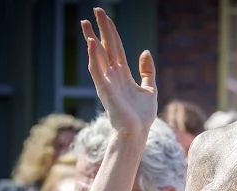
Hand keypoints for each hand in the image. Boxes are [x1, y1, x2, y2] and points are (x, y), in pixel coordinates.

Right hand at [81, 8, 156, 133]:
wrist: (138, 132)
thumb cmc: (142, 115)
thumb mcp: (150, 89)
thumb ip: (147, 71)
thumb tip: (145, 51)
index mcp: (123, 74)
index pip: (116, 48)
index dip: (111, 31)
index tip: (104, 16)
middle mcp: (113, 76)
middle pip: (106, 47)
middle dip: (101, 29)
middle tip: (95, 10)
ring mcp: (108, 82)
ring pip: (98, 56)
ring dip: (92, 40)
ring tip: (86, 23)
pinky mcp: (105, 91)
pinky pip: (97, 71)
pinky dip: (94, 57)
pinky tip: (91, 44)